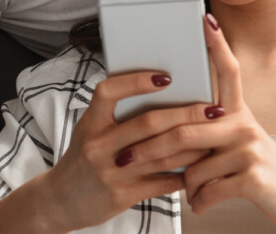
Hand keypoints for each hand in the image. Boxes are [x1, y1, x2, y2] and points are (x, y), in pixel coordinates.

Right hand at [27, 68, 215, 231]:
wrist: (61, 200)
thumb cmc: (84, 157)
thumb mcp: (90, 130)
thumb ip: (117, 114)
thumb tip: (164, 92)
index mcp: (91, 122)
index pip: (109, 92)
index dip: (136, 81)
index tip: (166, 77)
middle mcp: (98, 145)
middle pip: (147, 123)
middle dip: (185, 114)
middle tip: (213, 109)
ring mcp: (109, 172)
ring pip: (161, 154)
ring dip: (192, 145)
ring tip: (214, 136)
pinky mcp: (121, 195)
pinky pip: (161, 182)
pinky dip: (183, 174)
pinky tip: (198, 166)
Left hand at [126, 14, 275, 233]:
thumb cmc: (260, 173)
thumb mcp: (237, 146)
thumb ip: (209, 135)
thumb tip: (168, 134)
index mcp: (238, 113)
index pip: (228, 71)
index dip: (217, 45)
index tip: (205, 20)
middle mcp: (244, 125)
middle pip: (185, 129)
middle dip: (150, 148)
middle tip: (126, 158)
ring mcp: (249, 150)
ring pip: (192, 165)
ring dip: (181, 185)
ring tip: (183, 191)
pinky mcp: (252, 177)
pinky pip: (207, 189)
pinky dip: (199, 200)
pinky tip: (202, 203)